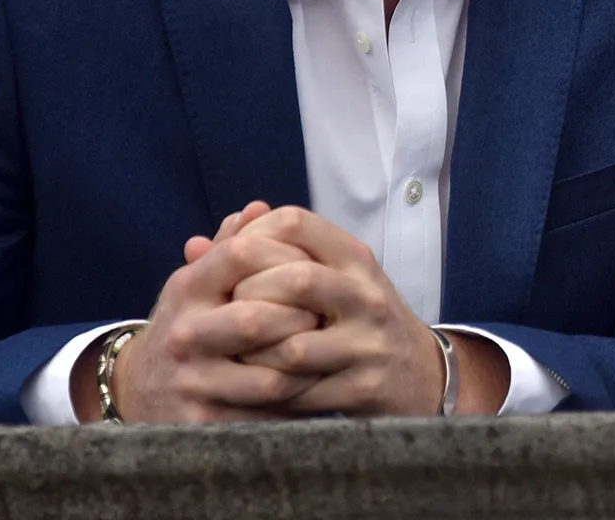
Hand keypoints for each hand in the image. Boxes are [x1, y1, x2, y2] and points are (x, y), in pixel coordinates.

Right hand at [84, 203, 321, 422]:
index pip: (244, 254)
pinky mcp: (203, 421)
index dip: (289, 256)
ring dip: (307, 365)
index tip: (316, 269)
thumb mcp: (198, 282)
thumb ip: (231, 245)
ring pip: (270, 374)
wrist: (138, 389)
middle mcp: (185, 333)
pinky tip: (310, 389)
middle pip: (259, 317)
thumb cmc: (188, 324)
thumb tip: (260, 207)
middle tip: (328, 318)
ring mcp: (192, 381)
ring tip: (325, 354)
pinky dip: (296, 402)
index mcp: (188, 288)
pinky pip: (266, 414)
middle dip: (304, 317)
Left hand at [226, 206, 510, 415]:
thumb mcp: (331, 278)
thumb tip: (194, 245)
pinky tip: (257, 386)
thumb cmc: (358, 318)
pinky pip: (301, 392)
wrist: (420, 373)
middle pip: (294, 279)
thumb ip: (270, 257)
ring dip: (254, 354)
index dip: (251, 237)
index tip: (230, 262)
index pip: (295, 223)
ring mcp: (368, 343)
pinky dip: (270, 391)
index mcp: (355, 258)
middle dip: (248, 298)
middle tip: (228, 315)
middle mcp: (366, 294)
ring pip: (292, 346)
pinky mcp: (364, 387)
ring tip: (238, 355)